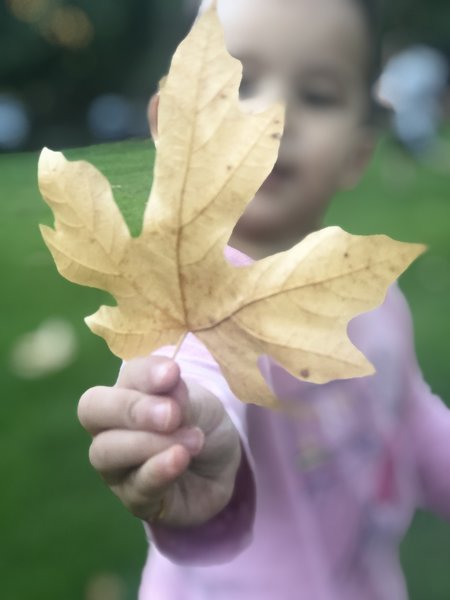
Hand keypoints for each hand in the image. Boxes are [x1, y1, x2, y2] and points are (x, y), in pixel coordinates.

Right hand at [78, 355, 240, 526]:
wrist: (223, 467)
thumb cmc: (202, 424)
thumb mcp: (200, 402)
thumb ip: (179, 394)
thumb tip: (167, 379)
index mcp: (127, 391)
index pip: (123, 377)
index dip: (146, 374)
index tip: (172, 374)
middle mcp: (111, 427)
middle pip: (93, 411)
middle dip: (132, 409)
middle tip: (171, 414)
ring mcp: (116, 466)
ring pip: (105, 452)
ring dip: (149, 443)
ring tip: (192, 440)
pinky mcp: (134, 500)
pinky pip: (135, 487)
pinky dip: (157, 471)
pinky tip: (179, 460)